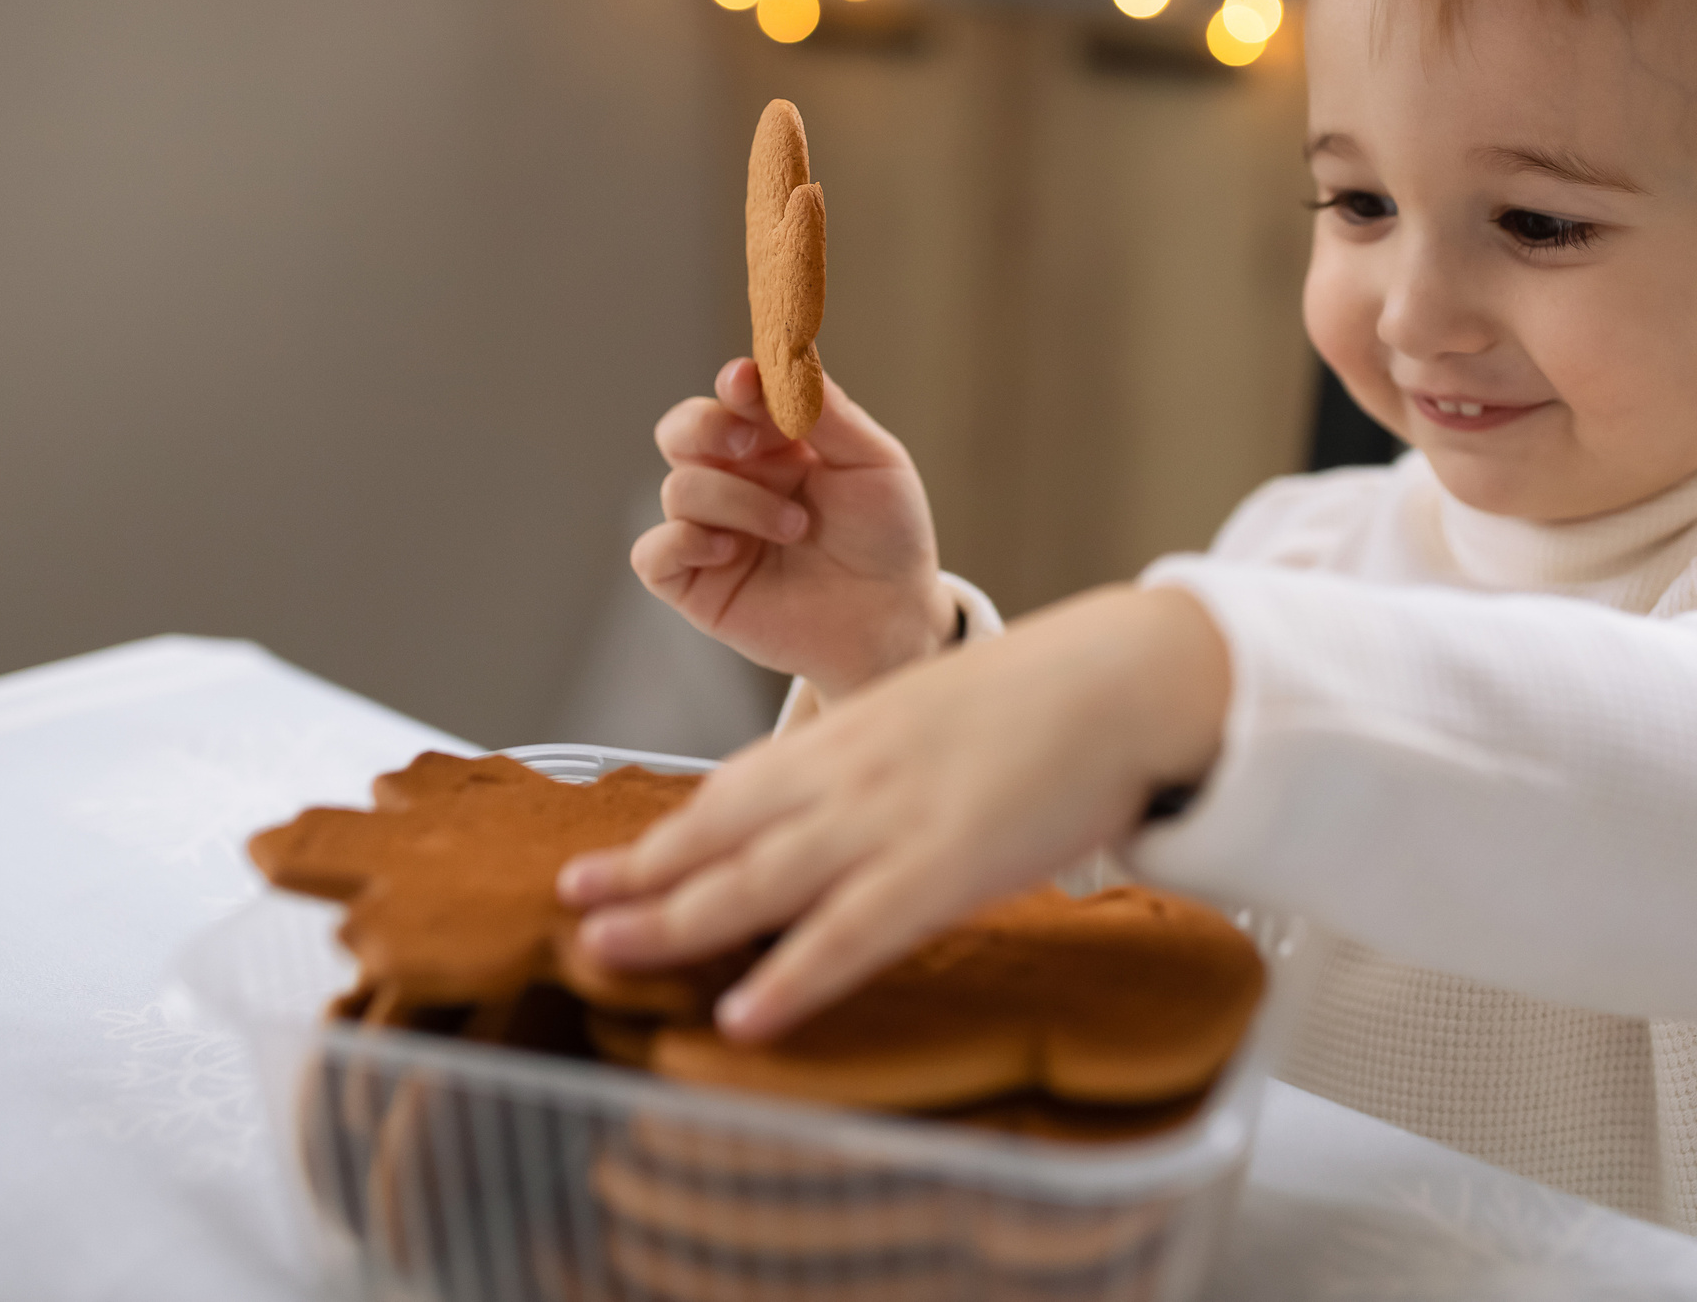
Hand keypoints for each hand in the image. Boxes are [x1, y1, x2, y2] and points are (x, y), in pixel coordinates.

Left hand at [556, 585, 1230, 1042]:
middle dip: (642, 871)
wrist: (1126, 678)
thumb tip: (857, 816)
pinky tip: (742, 1016)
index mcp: (855, 734)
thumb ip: (890, 764)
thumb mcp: (942, 718)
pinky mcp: (942, 868)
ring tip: (605, 953)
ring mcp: (890, 821)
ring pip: (759, 879)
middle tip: (570, 902)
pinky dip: (790, 978)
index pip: (737, 787)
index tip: (610, 858)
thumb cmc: (1049, 702)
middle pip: (723, 829)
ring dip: (675, 919)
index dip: (669, 828)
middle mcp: (852, 774)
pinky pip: (849, 934)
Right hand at [633, 359, 951, 704]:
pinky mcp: (696, 585)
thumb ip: (828, 409)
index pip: (731, 396)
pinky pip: (652, 553)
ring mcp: (711, 531)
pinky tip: (730, 551)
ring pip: (677, 488)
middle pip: (681, 429)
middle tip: (749, 442)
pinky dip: (683, 542)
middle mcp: (735, 480)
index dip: (734, 384)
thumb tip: (791, 345)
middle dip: (707, 426)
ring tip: (796, 529)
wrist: (894, 620)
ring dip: (738, 502)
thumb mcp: (873, 462)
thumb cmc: (887, 537)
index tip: (747, 382)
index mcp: (774, 443)